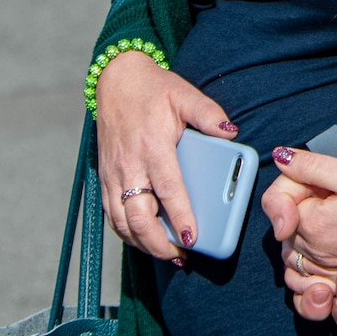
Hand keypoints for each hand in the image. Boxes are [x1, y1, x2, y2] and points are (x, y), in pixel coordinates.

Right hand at [94, 50, 237, 263]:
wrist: (116, 81)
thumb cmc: (154, 90)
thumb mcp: (185, 94)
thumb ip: (209, 113)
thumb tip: (231, 132)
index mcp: (152, 146)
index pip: (167, 188)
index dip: (179, 215)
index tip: (191, 237)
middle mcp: (129, 165)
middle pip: (138, 216)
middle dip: (158, 242)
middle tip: (181, 254)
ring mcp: (113, 174)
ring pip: (122, 222)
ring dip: (142, 243)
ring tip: (167, 253)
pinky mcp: (105, 178)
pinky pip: (112, 215)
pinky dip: (127, 232)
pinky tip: (144, 239)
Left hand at [263, 149, 336, 325]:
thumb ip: (311, 165)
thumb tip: (278, 156)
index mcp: (313, 224)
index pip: (279, 204)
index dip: (293, 188)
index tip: (317, 183)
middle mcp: (316, 254)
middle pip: (285, 235)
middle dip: (298, 216)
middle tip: (331, 200)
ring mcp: (328, 275)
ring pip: (293, 265)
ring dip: (302, 248)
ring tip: (325, 231)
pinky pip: (310, 294)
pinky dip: (310, 285)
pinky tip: (323, 269)